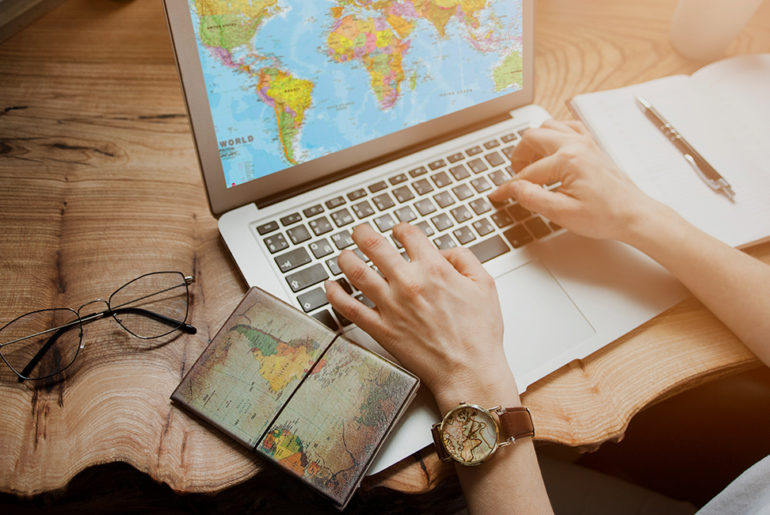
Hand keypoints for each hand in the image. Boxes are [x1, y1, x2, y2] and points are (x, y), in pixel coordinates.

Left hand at [325, 223, 516, 408]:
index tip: (397, 231)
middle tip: (358, 231)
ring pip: (357, 273)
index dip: (401, 229)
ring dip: (346, 259)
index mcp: (433, 269)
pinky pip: (350, 308)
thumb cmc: (479, 334)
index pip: (408, 235)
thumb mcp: (485, 285)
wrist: (469, 371)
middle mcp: (408, 283)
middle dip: (362, 234)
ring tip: (343, 255)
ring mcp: (391, 306)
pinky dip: (335, 295)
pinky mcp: (381, 329)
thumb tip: (445, 251)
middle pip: (374, 246)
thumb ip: (464, 259)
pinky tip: (329, 287)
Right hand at [489, 119, 659, 242]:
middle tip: (514, 176)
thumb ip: (533, 199)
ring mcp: (585, 142)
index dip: (509, 186)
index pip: (527, 172)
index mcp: (568, 160)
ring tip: (530, 163)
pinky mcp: (592, 145)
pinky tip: (551, 150)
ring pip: (548, 126)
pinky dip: (554, 135)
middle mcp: (576, 144)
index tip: (498, 196)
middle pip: (533, 137)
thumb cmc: (605, 216)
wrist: (633, 214)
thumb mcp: (563, 213)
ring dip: (534, 142)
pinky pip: (567, 127)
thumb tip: (512, 189)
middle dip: (518, 156)